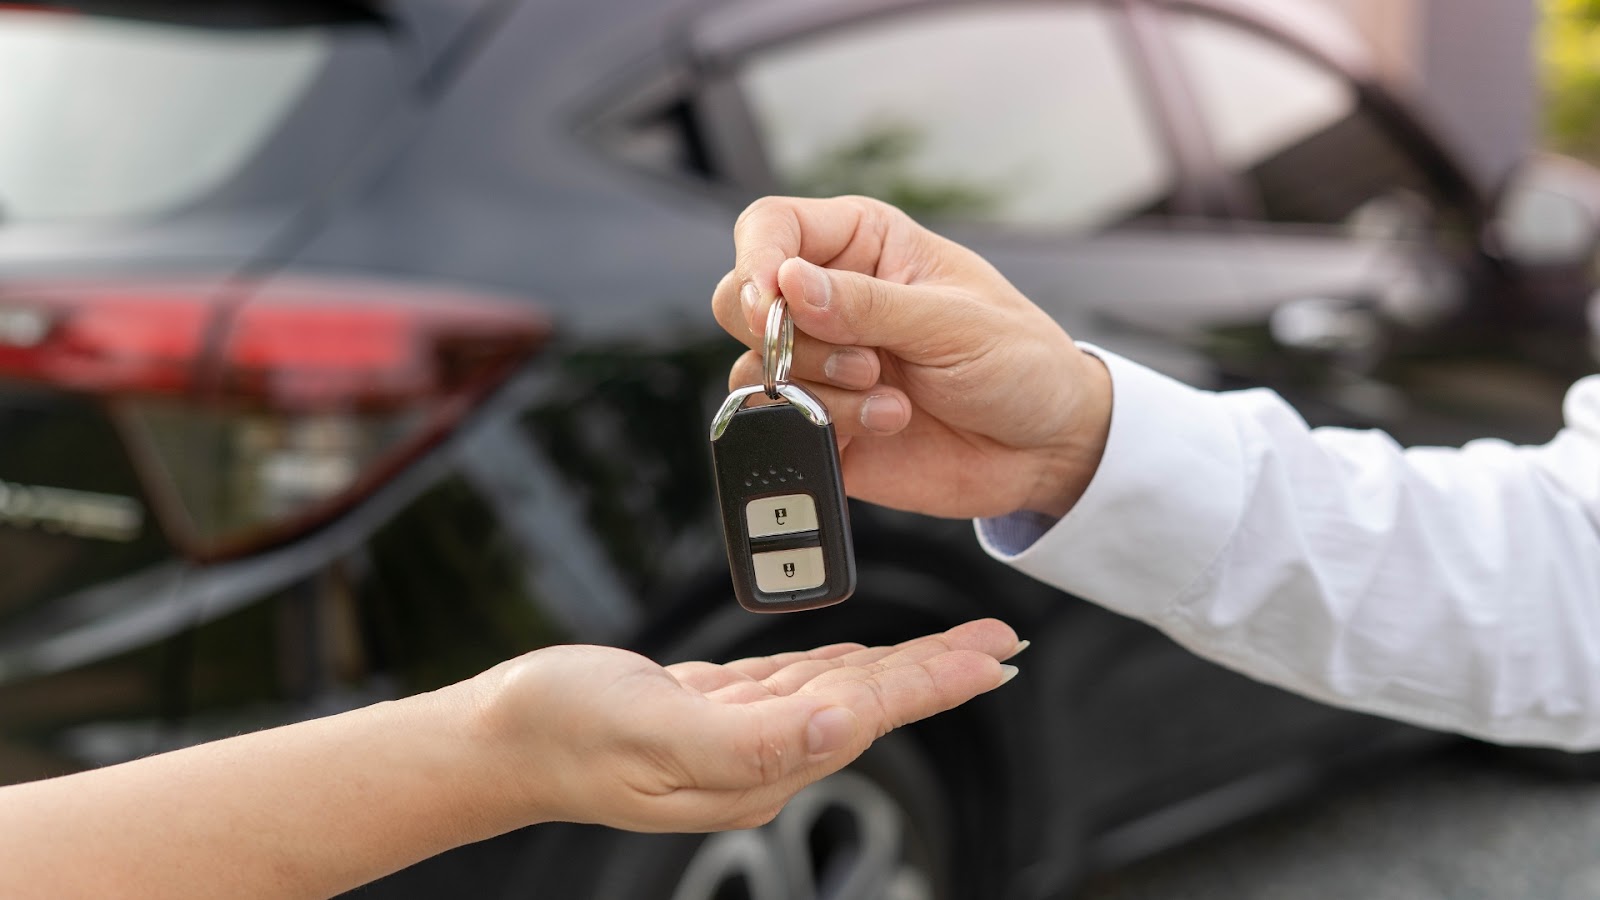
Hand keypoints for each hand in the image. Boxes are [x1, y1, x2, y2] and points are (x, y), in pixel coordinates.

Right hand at [469, 618, 1020, 832]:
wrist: (499, 739)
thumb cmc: (563, 734)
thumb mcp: (653, 732)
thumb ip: (750, 740)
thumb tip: (842, 730)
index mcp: (755, 767)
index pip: (866, 717)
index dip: (934, 683)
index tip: (993, 660)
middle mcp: (758, 759)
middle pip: (869, 705)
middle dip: (939, 672)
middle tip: (1001, 644)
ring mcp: (737, 737)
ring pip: (840, 690)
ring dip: (902, 665)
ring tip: (956, 648)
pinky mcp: (713, 711)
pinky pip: (794, 682)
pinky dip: (839, 662)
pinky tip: (864, 657)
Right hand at [712, 195, 1112, 518]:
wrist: (1046, 447)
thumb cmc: (1019, 361)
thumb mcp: (953, 322)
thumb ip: (867, 304)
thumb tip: (787, 284)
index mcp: (862, 244)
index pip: (770, 226)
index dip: (757, 260)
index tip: (774, 301)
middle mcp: (830, 298)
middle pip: (739, 299)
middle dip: (786, 336)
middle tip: (857, 358)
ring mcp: (822, 364)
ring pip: (755, 367)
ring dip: (821, 387)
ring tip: (889, 394)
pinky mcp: (821, 422)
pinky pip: (781, 423)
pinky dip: (830, 426)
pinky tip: (889, 421)